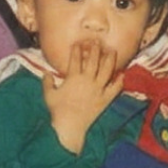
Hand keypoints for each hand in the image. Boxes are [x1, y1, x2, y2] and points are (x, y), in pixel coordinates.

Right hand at [44, 40, 123, 154]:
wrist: (70, 126)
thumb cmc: (57, 110)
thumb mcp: (48, 95)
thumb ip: (47, 82)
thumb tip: (46, 73)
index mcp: (73, 78)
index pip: (75, 59)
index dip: (76, 49)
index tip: (78, 43)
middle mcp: (87, 80)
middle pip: (93, 60)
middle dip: (95, 49)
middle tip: (97, 42)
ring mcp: (98, 89)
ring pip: (106, 70)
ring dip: (109, 59)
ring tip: (112, 51)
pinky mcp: (105, 99)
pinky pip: (115, 88)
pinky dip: (119, 81)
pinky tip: (122, 74)